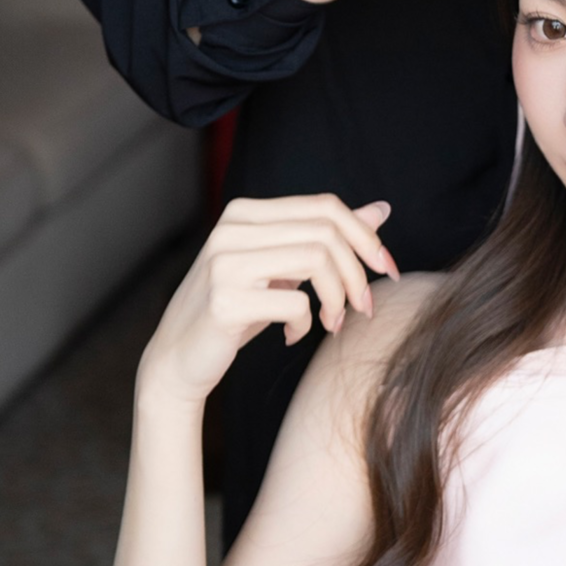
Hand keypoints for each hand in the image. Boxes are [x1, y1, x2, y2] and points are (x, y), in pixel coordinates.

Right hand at [137, 195, 399, 405]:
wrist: (178, 359)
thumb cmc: (238, 310)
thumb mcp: (284, 268)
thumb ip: (327, 237)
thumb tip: (382, 209)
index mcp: (245, 213)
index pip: (325, 206)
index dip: (366, 237)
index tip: (387, 270)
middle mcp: (231, 229)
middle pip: (326, 233)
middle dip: (358, 274)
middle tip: (364, 307)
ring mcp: (224, 263)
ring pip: (317, 260)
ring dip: (338, 298)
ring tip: (333, 323)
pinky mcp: (225, 300)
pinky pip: (296, 303)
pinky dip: (306, 324)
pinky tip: (293, 336)